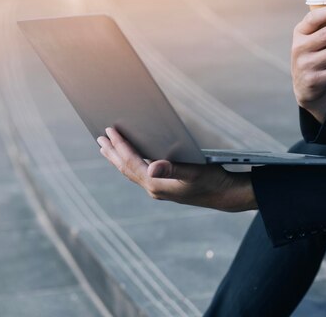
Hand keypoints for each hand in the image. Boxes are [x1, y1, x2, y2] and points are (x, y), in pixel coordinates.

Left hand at [97, 127, 256, 211]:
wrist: (225, 195)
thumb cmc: (212, 181)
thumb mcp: (194, 171)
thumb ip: (173, 169)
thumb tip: (151, 167)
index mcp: (157, 184)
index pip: (131, 162)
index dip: (120, 146)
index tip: (109, 131)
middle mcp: (154, 189)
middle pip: (126, 168)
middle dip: (112, 152)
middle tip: (100, 138)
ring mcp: (158, 190)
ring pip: (132, 172)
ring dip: (119, 159)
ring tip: (108, 148)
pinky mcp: (164, 188)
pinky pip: (140, 174)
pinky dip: (131, 164)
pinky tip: (133, 158)